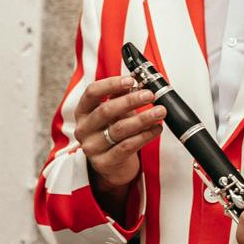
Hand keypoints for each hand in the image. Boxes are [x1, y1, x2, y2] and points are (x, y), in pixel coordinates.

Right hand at [75, 74, 165, 203]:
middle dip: (130, 101)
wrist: (114, 163)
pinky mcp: (104, 162)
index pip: (91, 93)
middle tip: (150, 95)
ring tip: (160, 111)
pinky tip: (157, 129)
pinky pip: (127, 146)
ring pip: (119, 129)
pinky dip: (145, 136)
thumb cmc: (115, 130)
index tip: (131, 80)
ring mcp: (92, 147)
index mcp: (83, 112)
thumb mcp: (117, 111)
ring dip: (143, 118)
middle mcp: (83, 129)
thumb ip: (122, 95)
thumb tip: (134, 80)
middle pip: (105, 111)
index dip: (111, 84)